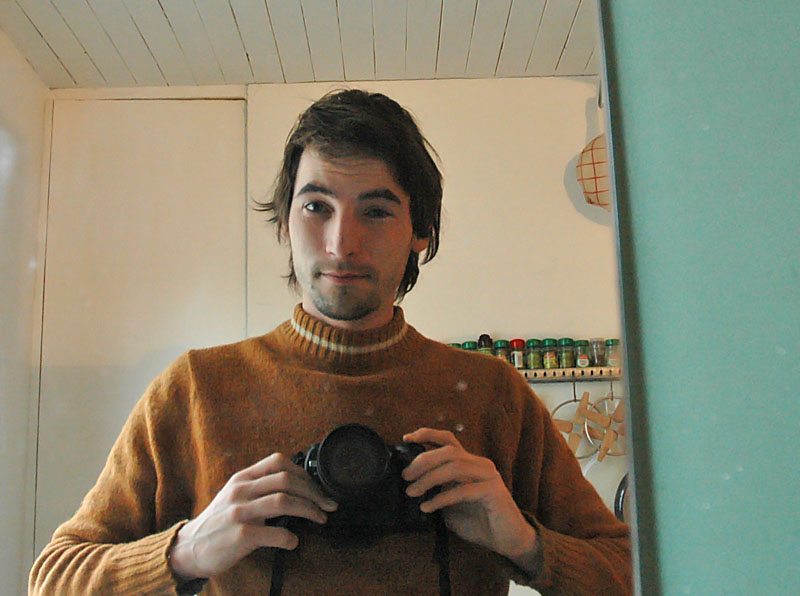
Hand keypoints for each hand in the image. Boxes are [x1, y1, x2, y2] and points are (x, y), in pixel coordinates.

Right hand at [168, 453, 337, 580]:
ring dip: (309, 510)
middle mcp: (241, 491)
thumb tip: (296, 485)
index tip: (316, 486)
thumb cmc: (218, 522)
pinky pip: (274, 533)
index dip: (303, 472)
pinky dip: (290, 537)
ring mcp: (240, 512)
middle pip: (286, 480)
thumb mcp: (234, 495)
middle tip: (327, 504)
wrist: (189, 547)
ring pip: (283, 501)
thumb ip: (259, 486)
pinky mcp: (240, 536)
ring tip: (319, 518)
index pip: (278, 461)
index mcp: (242, 478)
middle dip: (313, 492)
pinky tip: (293, 542)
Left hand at [401, 428, 537, 566]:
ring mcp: (488, 476)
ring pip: (455, 466)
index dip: (427, 435)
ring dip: (429, 478)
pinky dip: (441, 498)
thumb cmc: (478, 521)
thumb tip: (410, 485)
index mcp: (469, 462)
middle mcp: (480, 464)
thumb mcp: (450, 503)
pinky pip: (463, 490)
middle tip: (405, 476)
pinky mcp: (493, 491)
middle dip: (423, 460)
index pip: (448, 439)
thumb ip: (437, 490)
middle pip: (448, 451)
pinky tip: (428, 507)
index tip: (406, 438)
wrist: (507, 540)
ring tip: (412, 492)